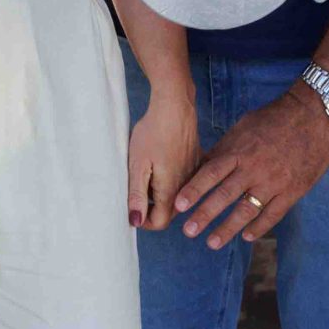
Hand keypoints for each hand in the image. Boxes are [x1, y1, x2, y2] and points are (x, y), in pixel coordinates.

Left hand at [127, 89, 200, 229]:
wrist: (174, 106)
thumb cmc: (153, 133)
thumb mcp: (137, 165)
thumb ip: (137, 195)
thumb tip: (135, 221)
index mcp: (171, 190)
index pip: (160, 222)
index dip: (143, 220)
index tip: (132, 207)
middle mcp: (186, 186)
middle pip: (169, 211)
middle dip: (152, 208)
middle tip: (137, 189)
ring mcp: (193, 173)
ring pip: (176, 196)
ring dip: (160, 193)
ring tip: (147, 173)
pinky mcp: (196, 161)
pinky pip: (183, 181)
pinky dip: (171, 180)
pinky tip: (160, 163)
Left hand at [172, 85, 328, 248]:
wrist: (315, 114)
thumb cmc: (275, 118)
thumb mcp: (244, 126)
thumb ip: (225, 148)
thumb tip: (202, 165)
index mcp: (240, 150)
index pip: (211, 173)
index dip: (194, 190)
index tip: (178, 206)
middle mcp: (254, 168)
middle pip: (225, 196)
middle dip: (204, 215)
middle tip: (188, 231)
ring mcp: (274, 181)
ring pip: (247, 210)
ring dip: (228, 228)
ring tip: (212, 243)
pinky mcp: (293, 190)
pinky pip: (273, 214)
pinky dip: (259, 227)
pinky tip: (247, 236)